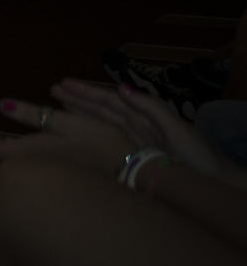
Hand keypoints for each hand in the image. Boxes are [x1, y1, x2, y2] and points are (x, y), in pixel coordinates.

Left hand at [0, 96, 134, 173]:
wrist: (132, 171)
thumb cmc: (98, 142)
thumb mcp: (66, 121)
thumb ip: (32, 114)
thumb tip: (1, 104)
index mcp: (33, 155)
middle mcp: (37, 170)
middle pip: (5, 163)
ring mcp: (50, 178)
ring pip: (19, 167)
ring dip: (7, 151)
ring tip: (1, 136)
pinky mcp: (62, 181)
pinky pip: (33, 170)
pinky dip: (22, 157)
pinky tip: (28, 148)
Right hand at [52, 79, 238, 177]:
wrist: (214, 182)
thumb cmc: (197, 156)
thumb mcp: (175, 129)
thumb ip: (150, 108)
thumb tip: (122, 89)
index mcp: (145, 116)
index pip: (110, 100)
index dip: (87, 92)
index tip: (64, 83)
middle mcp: (137, 124)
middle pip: (103, 108)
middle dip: (79, 98)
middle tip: (53, 89)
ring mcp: (136, 139)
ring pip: (103, 121)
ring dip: (83, 111)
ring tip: (60, 103)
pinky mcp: (136, 154)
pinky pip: (109, 138)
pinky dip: (93, 130)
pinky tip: (82, 128)